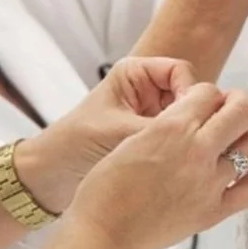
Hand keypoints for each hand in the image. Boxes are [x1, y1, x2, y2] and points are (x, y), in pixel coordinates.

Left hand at [14, 57, 197, 213]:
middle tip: (193, 136)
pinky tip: (179, 159)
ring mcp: (151, 112)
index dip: (191, 91)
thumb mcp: (119, 132)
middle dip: (192, 113)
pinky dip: (181, 145)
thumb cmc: (73, 145)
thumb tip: (198, 130)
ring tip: (184, 151)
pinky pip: (179, 134)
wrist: (49, 177)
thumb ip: (160, 128)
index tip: (191, 116)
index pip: (180, 71)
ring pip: (187, 115)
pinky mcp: (152, 135)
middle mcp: (147, 89)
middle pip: (188, 92)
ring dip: (187, 131)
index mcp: (135, 73)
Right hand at [66, 85, 247, 248]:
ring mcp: (210, 181)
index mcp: (171, 127)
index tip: (205, 103)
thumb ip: (167, 125)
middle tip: (231, 113)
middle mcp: (197, 149)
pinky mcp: (213, 212)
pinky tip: (238, 179)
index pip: (210, 91)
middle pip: (244, 110)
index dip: (209, 94)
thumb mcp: (131, 139)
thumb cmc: (106, 189)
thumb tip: (190, 117)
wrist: (102, 235)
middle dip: (240, 105)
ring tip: (235, 146)